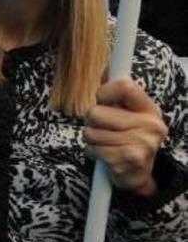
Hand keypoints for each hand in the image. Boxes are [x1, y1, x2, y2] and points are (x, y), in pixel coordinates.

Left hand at [84, 77, 168, 196]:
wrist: (137, 173)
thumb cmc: (125, 136)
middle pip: (96, 113)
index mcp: (148, 107)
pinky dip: (93, 153)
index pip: (123, 85)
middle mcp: (151, 124)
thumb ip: (113, 91)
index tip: (102, 100)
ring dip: (91, 140)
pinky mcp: (131, 160)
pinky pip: (93, 150)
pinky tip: (106, 156)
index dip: (104, 92)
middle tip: (103, 129)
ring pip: (90, 133)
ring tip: (105, 143)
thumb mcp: (124, 112)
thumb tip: (105, 67)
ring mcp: (144, 143)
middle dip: (91, 122)